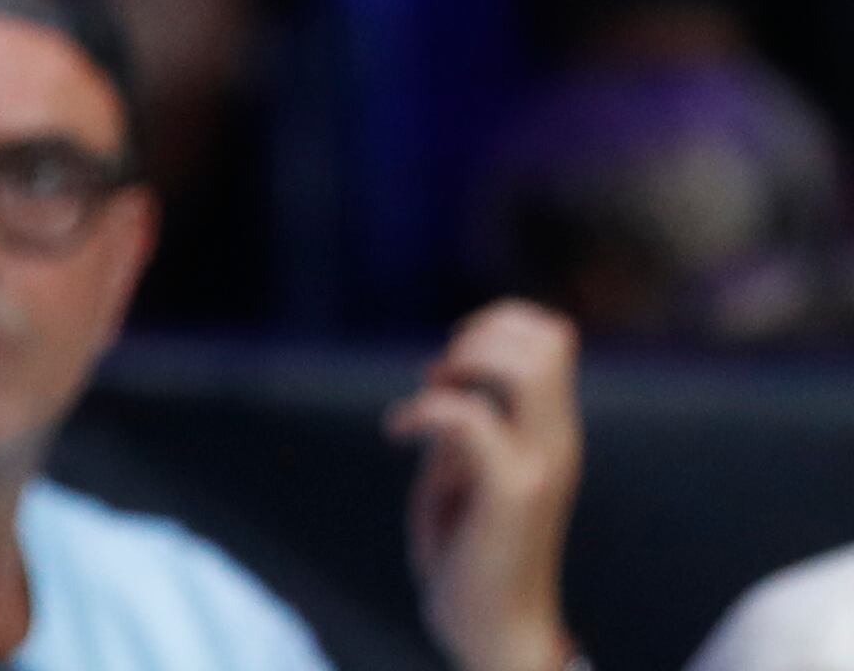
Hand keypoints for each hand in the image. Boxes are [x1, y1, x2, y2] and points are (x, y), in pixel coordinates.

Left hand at [388, 301, 582, 670]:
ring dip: (460, 366)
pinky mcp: (513, 494)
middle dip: (478, 336)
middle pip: (546, 340)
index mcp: (550, 432)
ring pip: (525, 368)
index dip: (496, 324)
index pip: (553, 338)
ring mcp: (538, 466)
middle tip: (439, 378)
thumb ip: (470, 421)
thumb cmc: (472, 549)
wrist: (493, 626)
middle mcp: (555, 442)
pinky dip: (422, 411)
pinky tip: (396, 432)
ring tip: (427, 398)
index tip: (451, 361)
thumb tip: (451, 367)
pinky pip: (469, 419)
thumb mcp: (468, 468)